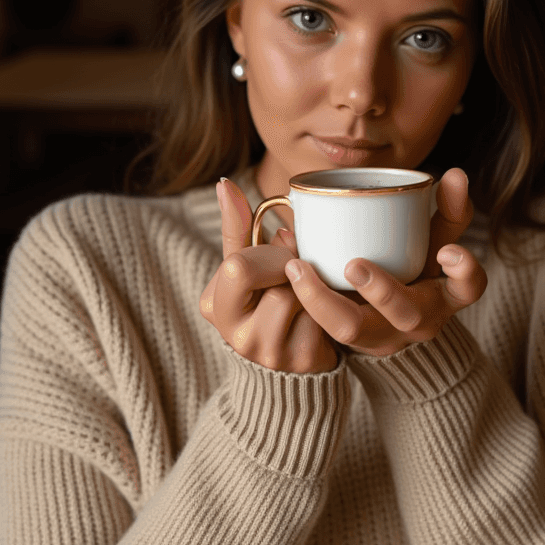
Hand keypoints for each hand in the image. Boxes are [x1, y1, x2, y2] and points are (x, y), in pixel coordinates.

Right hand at [199, 179, 336, 373]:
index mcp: (214, 306)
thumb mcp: (246, 264)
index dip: (270, 252)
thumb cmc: (266, 297)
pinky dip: (330, 306)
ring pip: (302, 302)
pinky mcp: (304, 361)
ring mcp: (271, 354)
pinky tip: (325, 310)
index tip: (284, 246)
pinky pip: (325, 319)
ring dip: (314, 287)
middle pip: (275, 286)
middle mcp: (237, 337)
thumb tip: (224, 183)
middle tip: (302, 267)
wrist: (291, 354)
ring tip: (311, 290)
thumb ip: (237, 226)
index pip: (239, 266)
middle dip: (294, 270)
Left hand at [282, 167, 487, 357]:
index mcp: (444, 296)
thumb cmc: (416, 273)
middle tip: (354, 264)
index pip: (467, 289)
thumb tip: (456, 173)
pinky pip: (322, 329)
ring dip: (324, 299)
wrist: (389, 324)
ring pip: (352, 329)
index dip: (463, 272)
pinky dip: (304, 300)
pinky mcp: (345, 339)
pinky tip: (291, 269)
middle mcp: (415, 322)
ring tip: (299, 267)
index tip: (448, 250)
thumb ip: (447, 211)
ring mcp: (379, 335)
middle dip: (382, 289)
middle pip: (405, 314)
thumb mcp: (436, 244)